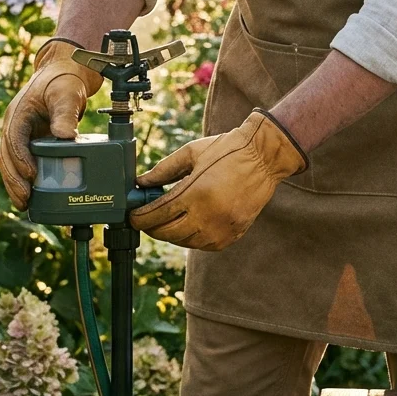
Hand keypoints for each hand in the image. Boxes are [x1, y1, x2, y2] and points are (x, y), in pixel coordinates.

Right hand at [0, 40, 102, 208]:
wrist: (64, 74)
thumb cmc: (63, 81)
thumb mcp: (66, 94)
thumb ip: (65, 114)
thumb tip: (66, 136)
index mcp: (19, 112)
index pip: (13, 138)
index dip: (19, 158)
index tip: (31, 175)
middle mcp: (14, 125)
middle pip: (6, 155)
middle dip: (13, 179)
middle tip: (24, 199)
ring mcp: (19, 134)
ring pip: (9, 163)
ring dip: (14, 184)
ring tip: (23, 204)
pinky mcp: (28, 142)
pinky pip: (20, 163)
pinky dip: (21, 179)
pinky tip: (29, 195)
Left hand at [129, 110, 307, 250]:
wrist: (264, 157)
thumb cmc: (227, 150)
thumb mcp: (191, 153)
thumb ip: (163, 170)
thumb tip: (140, 183)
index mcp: (196, 193)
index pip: (158, 215)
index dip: (140, 219)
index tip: (132, 217)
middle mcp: (209, 216)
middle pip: (168, 233)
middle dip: (151, 228)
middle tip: (144, 220)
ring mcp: (222, 228)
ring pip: (185, 242)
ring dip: (171, 234)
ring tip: (166, 220)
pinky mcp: (233, 235)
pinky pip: (204, 245)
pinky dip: (191, 238)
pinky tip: (187, 225)